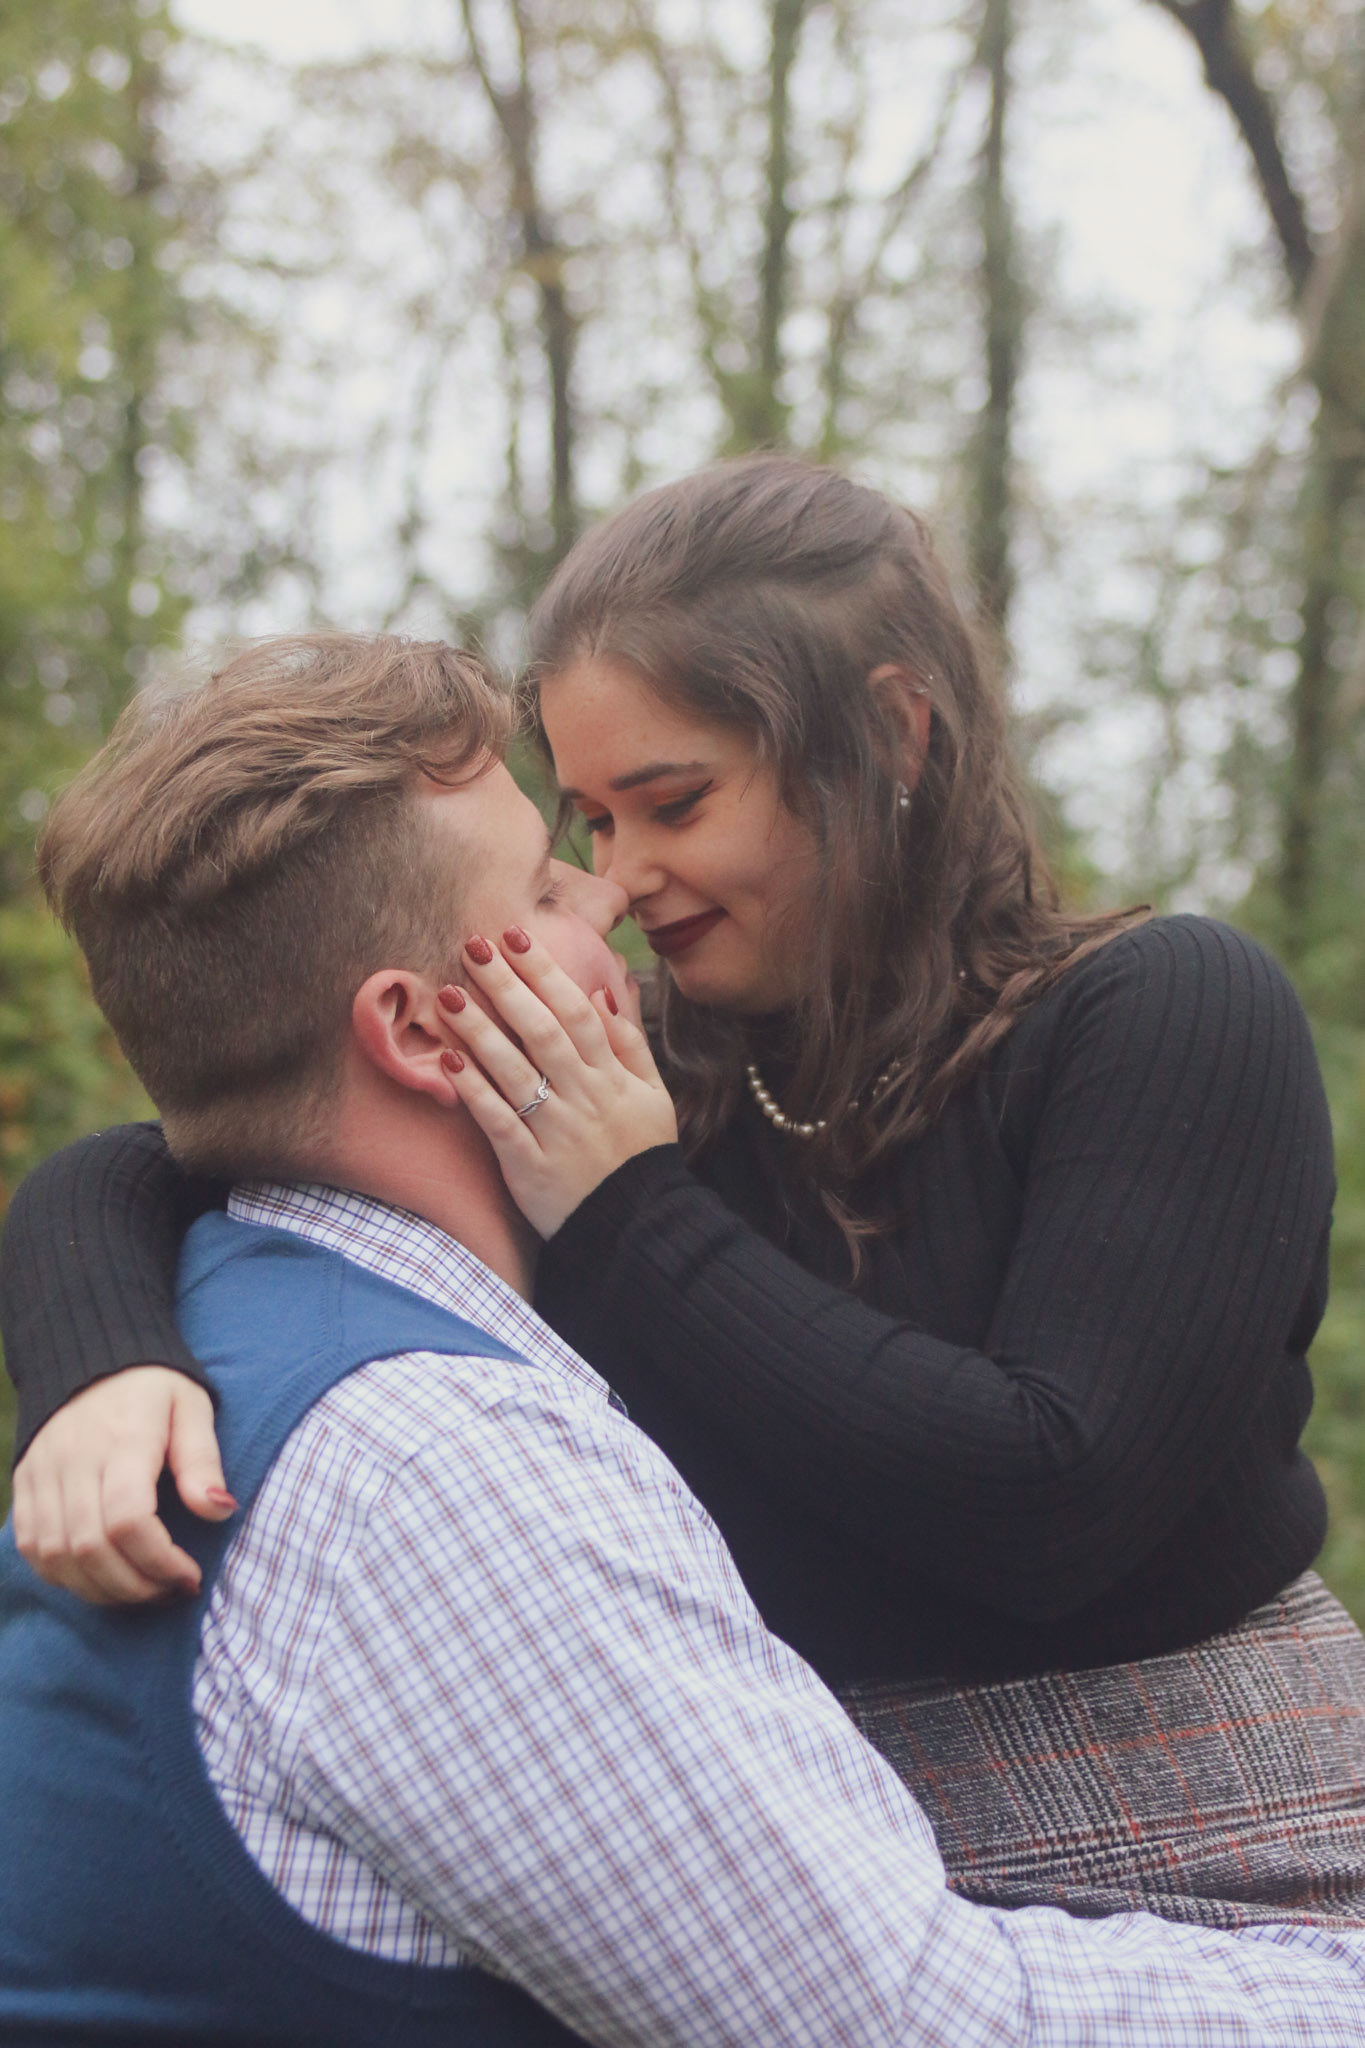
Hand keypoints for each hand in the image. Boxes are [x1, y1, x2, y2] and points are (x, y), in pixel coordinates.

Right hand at [12, 1366, 235, 1603]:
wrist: (91, 1352)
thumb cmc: (153, 1387)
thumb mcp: (192, 1408)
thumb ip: (203, 1461)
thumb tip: (219, 1511)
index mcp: (123, 1439)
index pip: (128, 1520)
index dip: (160, 1561)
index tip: (189, 1575)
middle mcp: (74, 1459)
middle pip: (90, 1548)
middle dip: (135, 1585)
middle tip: (168, 1590)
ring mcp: (41, 1473)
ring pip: (57, 1556)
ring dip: (100, 1589)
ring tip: (140, 1589)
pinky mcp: (23, 1483)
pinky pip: (31, 1547)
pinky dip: (63, 1575)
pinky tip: (99, 1577)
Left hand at [440, 930, 677, 1236]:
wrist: (637, 1225)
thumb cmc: (640, 1154)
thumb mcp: (652, 1096)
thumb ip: (630, 1044)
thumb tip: (606, 992)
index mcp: (612, 1077)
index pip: (578, 1012)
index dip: (546, 972)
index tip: (517, 936)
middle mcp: (584, 1096)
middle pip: (542, 1031)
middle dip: (507, 986)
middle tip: (474, 946)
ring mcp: (556, 1130)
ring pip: (515, 1071)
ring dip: (480, 1030)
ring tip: (448, 994)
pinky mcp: (529, 1164)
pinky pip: (499, 1121)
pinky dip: (475, 1091)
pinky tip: (449, 1061)